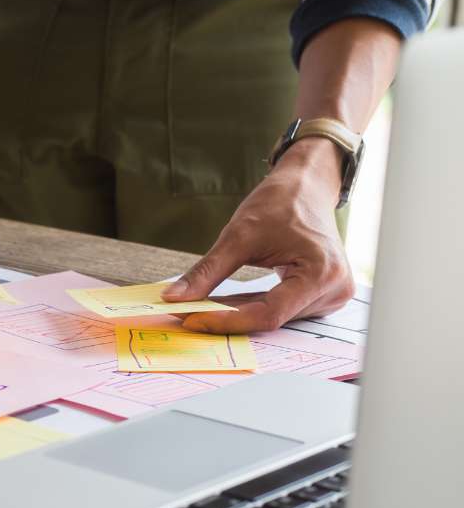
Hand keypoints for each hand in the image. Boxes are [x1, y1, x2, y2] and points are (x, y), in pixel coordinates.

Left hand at [161, 138, 354, 332]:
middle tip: (185, 315)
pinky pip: (280, 311)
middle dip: (227, 317)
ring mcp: (331, 296)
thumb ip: (206, 272)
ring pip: (274, 318)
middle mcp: (334, 290)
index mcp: (322, 273)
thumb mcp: (238, 235)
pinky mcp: (321, 296)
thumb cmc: (280, 203)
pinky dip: (251, 307)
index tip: (191, 319)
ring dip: (237, 314)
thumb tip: (174, 298)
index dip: (226, 320)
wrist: (306, 187)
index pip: (268, 314)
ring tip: (202, 307)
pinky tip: (225, 304)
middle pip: (271, 318)